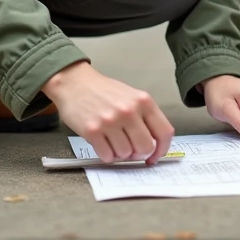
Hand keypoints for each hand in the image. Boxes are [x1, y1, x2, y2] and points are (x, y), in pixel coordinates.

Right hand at [42, 61, 174, 164]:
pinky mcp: (93, 131)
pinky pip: (107, 156)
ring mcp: (110, 121)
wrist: (74, 83)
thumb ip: (144, 117)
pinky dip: (106, 155)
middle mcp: (129, 111)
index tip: (155, 157)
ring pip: (126, 154)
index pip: (164, 132)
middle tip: (130, 149)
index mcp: (143, 101)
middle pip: (146, 147)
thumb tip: (154, 144)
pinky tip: (103, 144)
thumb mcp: (131, 96)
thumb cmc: (103, 91)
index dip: (161, 150)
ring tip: (112, 141)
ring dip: (120, 154)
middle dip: (139, 153)